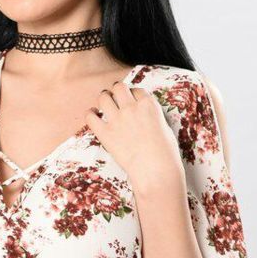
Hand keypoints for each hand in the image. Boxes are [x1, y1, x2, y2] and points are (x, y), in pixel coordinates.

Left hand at [85, 79, 184, 194]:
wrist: (156, 170)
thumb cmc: (165, 153)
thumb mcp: (165, 127)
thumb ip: (153, 117)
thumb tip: (147, 116)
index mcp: (149, 105)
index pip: (137, 90)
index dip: (132, 94)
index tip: (131, 100)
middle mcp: (132, 108)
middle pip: (119, 87)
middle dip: (116, 91)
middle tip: (114, 97)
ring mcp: (117, 119)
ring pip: (103, 97)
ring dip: (103, 99)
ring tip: (103, 105)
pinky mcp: (105, 133)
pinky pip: (90, 116)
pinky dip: (90, 114)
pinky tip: (93, 115)